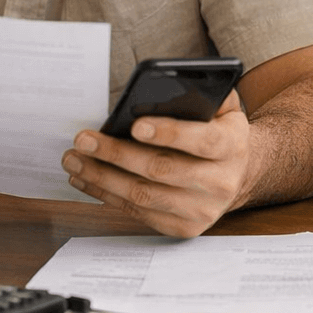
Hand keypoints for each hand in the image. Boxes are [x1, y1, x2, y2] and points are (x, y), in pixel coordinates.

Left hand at [62, 91, 250, 237]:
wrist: (237, 174)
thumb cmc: (217, 131)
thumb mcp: (221, 107)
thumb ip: (200, 93)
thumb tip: (160, 85)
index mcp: (232, 145)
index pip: (202, 140)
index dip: (169, 133)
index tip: (135, 125)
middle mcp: (221, 182)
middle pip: (162, 170)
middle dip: (117, 153)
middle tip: (83, 139)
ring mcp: (202, 210)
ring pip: (144, 196)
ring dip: (102, 177)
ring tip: (74, 160)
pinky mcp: (183, 228)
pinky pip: (138, 213)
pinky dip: (107, 195)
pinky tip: (86, 179)